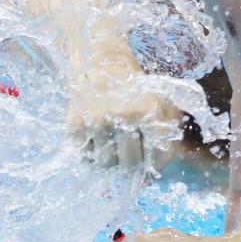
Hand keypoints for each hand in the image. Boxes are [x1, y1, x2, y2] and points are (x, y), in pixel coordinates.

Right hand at [67, 61, 184, 169]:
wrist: (100, 62)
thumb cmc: (134, 89)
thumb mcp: (160, 102)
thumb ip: (165, 136)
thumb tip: (148, 179)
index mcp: (149, 109)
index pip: (158, 157)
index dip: (154, 161)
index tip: (148, 152)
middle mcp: (123, 114)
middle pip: (131, 165)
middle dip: (131, 160)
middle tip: (127, 145)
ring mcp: (97, 119)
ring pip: (107, 164)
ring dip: (109, 156)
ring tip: (110, 136)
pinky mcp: (75, 124)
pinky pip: (85, 158)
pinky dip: (90, 152)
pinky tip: (95, 134)